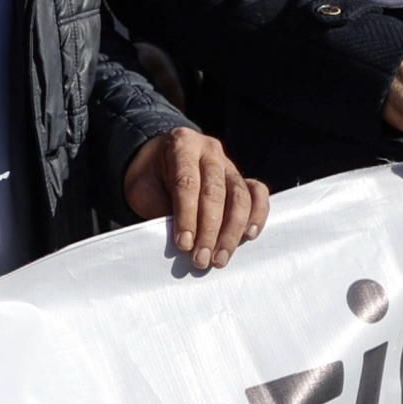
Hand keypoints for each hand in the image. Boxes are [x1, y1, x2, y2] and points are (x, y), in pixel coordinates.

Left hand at [122, 127, 267, 269]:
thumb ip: (160, 208)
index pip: (187, 182)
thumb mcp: (145, 188)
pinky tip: (248, 236)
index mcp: (182, 144)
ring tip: (219, 259)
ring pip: (239, 197)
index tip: (184, 244)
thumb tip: (184, 242)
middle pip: (215, 192)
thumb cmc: (150, 178)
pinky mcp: (243, 179)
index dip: (186, 216)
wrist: (158, 162)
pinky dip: (257, 215)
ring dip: (231, 232)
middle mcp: (209, 150)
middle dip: (209, 230)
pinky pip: (257, 194)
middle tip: (201, 259)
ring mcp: (229, 164)